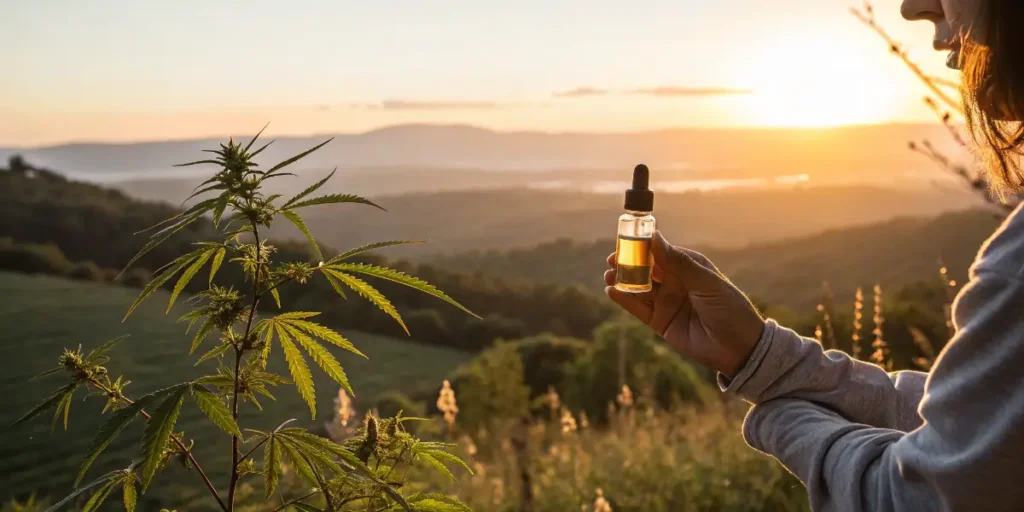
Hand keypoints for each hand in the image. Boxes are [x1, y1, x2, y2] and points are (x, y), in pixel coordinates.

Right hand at [604, 231, 765, 377]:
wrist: (738, 349)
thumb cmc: (729, 309)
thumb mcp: (706, 283)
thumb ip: (679, 263)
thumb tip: (655, 237)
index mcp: (689, 267)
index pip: (661, 252)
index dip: (643, 246)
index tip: (626, 239)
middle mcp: (676, 282)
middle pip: (646, 269)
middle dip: (628, 263)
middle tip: (612, 259)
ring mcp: (667, 301)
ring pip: (639, 287)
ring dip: (622, 280)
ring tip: (608, 275)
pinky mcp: (659, 321)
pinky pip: (638, 307)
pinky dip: (624, 299)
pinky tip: (612, 291)